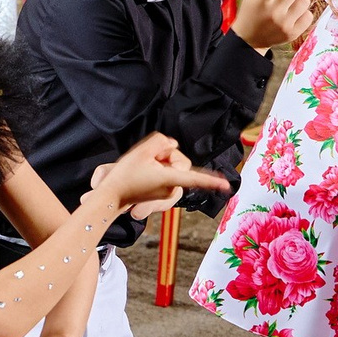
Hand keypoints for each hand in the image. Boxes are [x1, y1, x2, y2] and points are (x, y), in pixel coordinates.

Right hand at [92, 133, 228, 211]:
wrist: (111, 196)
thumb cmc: (125, 175)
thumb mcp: (142, 150)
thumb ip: (161, 141)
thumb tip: (172, 145)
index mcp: (169, 179)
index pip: (195, 177)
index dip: (211, 180)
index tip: (226, 186)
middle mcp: (170, 188)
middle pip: (179, 163)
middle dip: (167, 155)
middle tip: (149, 156)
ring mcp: (166, 193)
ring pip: (171, 168)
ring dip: (160, 162)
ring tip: (143, 165)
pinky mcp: (160, 194)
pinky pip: (165, 175)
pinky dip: (157, 169)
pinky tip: (143, 170)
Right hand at [228, 0, 313, 53]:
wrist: (249, 39)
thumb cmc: (252, 11)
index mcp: (260, 0)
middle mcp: (272, 13)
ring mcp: (284, 24)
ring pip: (305, 0)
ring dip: (298, 0)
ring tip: (288, 5)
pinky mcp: (293, 33)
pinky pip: (309, 15)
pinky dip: (302, 13)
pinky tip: (292, 16)